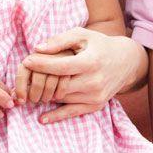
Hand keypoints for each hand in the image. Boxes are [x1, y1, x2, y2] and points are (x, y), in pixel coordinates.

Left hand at [19, 29, 143, 123]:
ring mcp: (96, 95)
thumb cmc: (100, 45)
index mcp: (92, 62)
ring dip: (48, 92)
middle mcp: (95, 81)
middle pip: (59, 85)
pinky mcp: (97, 105)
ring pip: (62, 98)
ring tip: (36, 85)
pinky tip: (42, 118)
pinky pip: (73, 113)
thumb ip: (60, 40)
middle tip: (27, 74)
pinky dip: (56, 116)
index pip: (61, 67)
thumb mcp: (83, 35)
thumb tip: (38, 49)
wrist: (126, 61)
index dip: (41, 64)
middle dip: (41, 79)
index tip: (27, 60)